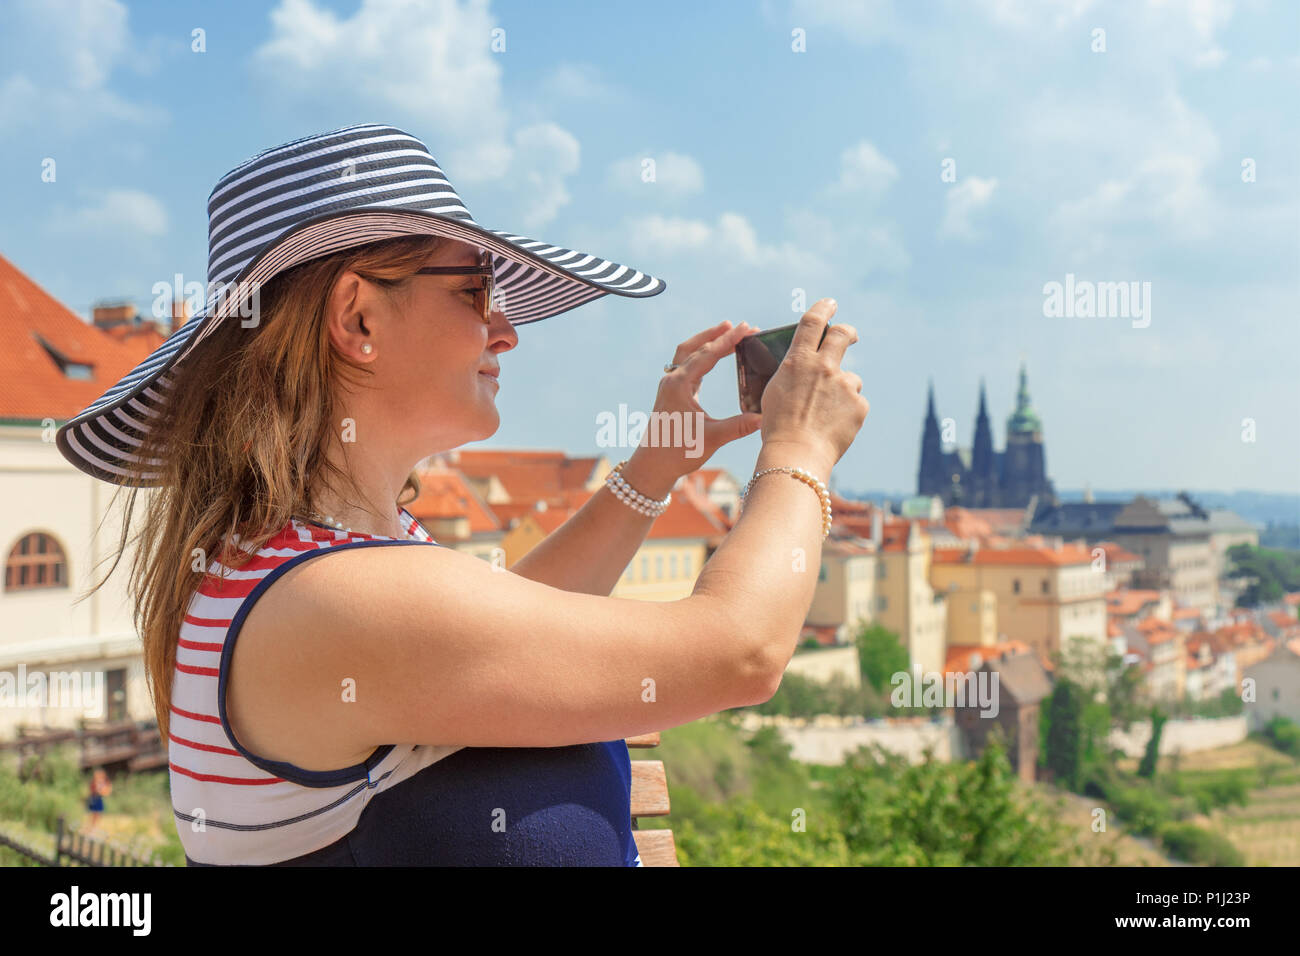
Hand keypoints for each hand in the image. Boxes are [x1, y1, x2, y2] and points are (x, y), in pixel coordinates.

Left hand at [625, 320, 762, 491]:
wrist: (652, 467)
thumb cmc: (677, 453)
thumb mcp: (711, 438)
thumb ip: (738, 426)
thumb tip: (764, 417)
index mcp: (680, 385)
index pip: (708, 354)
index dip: (728, 339)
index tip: (746, 327)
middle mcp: (672, 381)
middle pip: (695, 346)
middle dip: (717, 334)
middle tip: (740, 326)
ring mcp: (671, 386)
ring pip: (688, 353)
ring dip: (707, 341)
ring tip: (727, 332)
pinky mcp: (673, 394)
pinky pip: (688, 365)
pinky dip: (702, 356)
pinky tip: (714, 357)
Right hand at [759, 300, 867, 472]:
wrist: (796, 454)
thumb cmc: (778, 426)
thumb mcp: (775, 391)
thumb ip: (792, 374)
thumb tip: (802, 369)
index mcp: (798, 361)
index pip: (813, 323)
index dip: (823, 309)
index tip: (830, 304)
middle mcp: (824, 367)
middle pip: (843, 335)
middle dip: (848, 332)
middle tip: (850, 335)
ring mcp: (844, 385)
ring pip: (850, 380)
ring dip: (842, 391)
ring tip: (825, 415)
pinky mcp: (859, 405)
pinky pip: (855, 404)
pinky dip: (847, 413)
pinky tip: (833, 427)